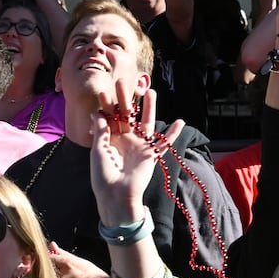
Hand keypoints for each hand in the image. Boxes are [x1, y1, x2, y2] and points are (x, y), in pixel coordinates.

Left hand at [90, 84, 182, 225]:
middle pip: (127, 115)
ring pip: (146, 123)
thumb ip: (101, 130)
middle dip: (125, 99)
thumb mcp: (98, 150)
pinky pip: (164, 143)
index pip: (110, 117)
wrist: (116, 196)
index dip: (106, 104)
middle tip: (123, 81)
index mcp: (111, 139)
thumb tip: (98, 112)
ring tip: (150, 91)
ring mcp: (140, 146)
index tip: (102, 91)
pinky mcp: (151, 155)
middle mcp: (126, 140)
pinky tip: (180, 122)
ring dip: (149, 108)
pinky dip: (173, 134)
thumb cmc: (103, 175)